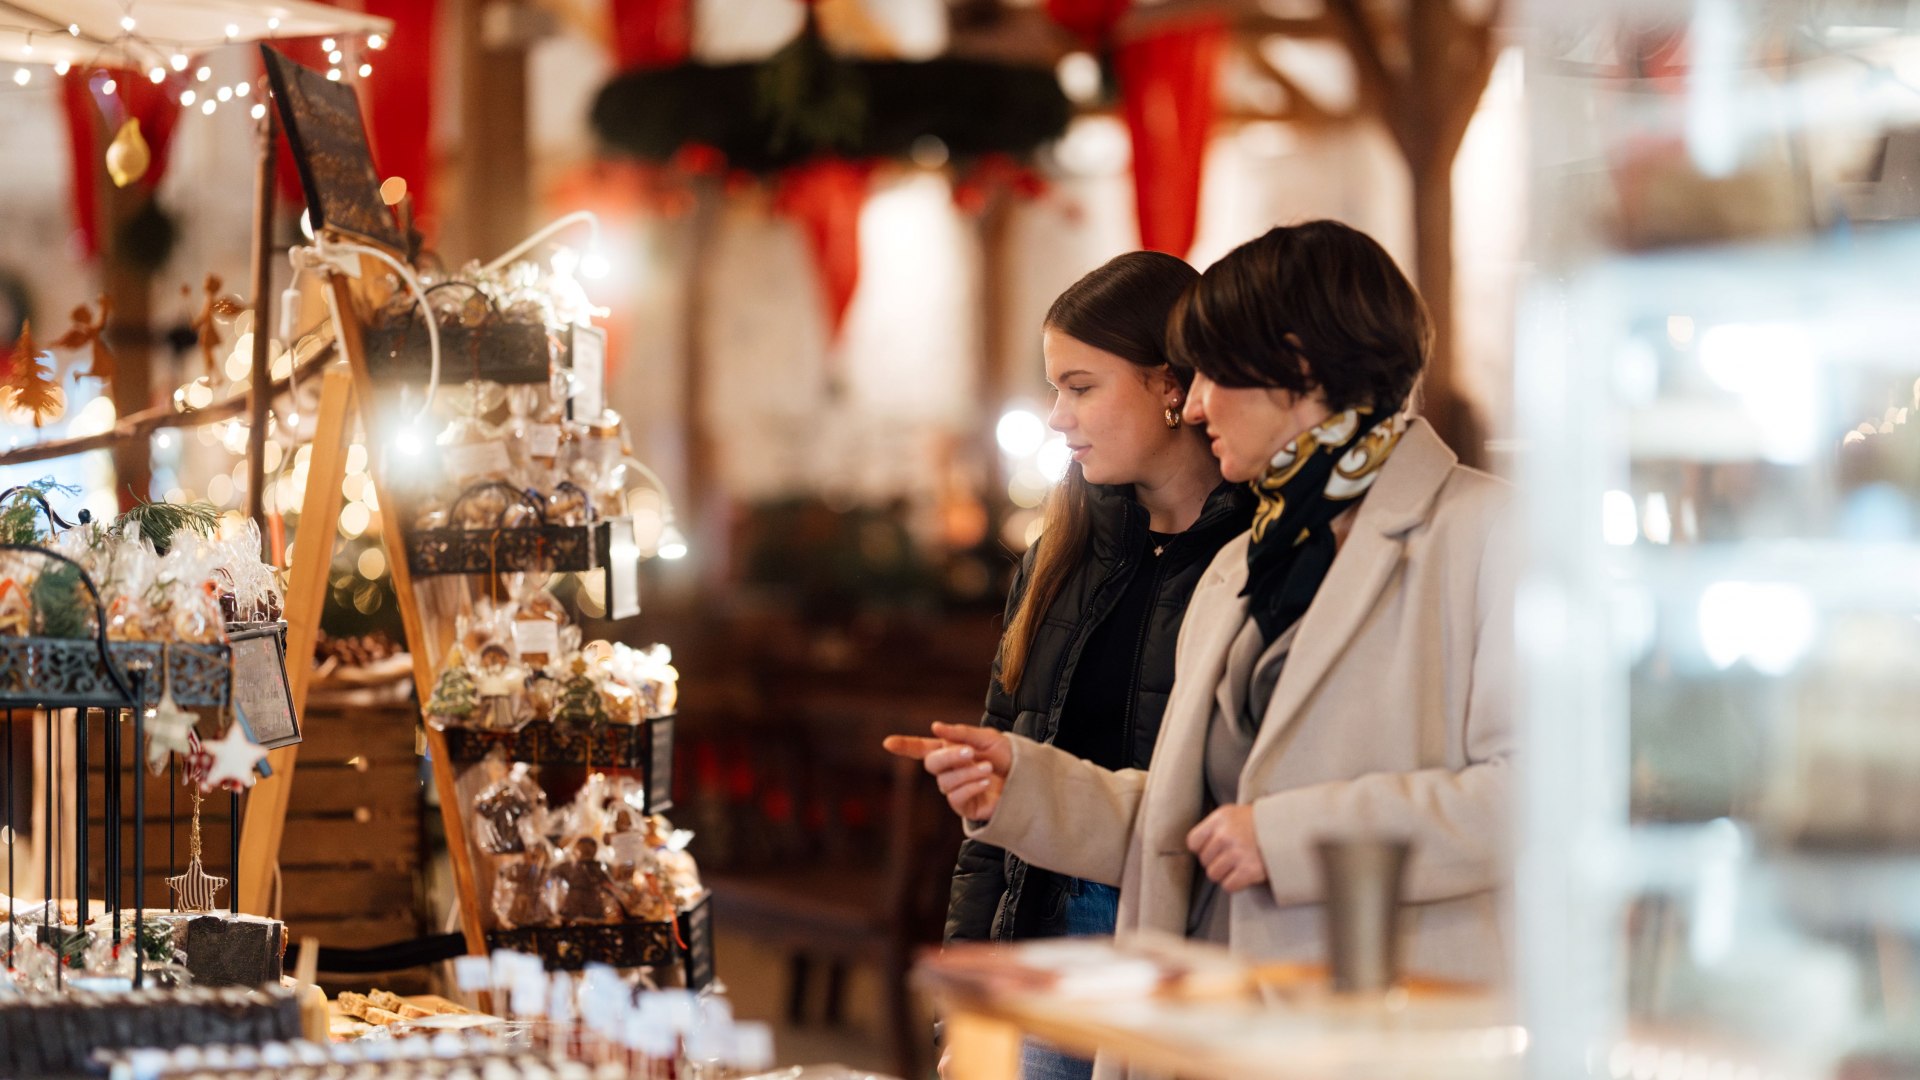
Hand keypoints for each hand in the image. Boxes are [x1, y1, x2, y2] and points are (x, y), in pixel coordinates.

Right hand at [882, 722, 1012, 821]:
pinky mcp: (966, 808)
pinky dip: (970, 787)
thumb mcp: (987, 738)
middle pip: (932, 764)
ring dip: (966, 773)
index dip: (906, 746)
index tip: (887, 743)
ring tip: (988, 768)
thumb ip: (962, 733)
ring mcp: (956, 790)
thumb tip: (935, 727)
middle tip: (968, 751)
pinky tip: (986, 782)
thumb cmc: (1008, 757)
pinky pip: (957, 798)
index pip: (923, 748)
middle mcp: (950, 771)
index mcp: (951, 751)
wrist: (1029, 779)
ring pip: (945, 782)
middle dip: (948, 757)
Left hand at [1186, 805, 1267, 892]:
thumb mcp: (1233, 813)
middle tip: (1231, 857)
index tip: (1212, 849)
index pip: (1193, 842)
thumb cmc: (1260, 823)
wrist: (1289, 830)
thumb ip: (1215, 827)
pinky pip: (1228, 885)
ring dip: (1225, 874)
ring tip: (1238, 865)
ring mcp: (1237, 853)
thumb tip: (1198, 847)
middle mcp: (1226, 835)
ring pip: (1214, 875)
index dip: (1201, 849)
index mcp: (1220, 819)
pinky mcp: (1249, 870)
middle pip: (1204, 861)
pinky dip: (1236, 883)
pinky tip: (1244, 874)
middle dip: (1216, 861)